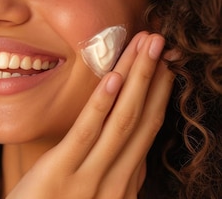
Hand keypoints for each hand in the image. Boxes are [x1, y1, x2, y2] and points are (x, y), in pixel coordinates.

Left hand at [6, 32, 174, 198]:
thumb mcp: (89, 193)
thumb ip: (108, 171)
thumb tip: (126, 145)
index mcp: (123, 183)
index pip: (148, 130)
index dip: (158, 93)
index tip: (162, 62)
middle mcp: (116, 182)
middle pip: (142, 120)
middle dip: (153, 77)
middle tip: (161, 40)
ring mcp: (90, 179)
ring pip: (123, 121)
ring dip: (137, 78)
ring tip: (147, 44)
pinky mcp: (61, 174)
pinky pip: (86, 134)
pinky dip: (102, 104)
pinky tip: (112, 78)